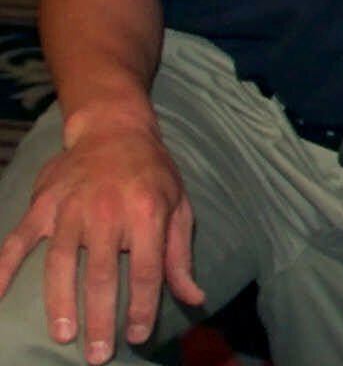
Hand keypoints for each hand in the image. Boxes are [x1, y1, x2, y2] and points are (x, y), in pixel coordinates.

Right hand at [0, 120, 203, 364]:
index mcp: (147, 212)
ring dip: (61, 303)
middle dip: (100, 318)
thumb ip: (179, 255)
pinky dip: (4, 267)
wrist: (114, 128)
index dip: (142, 306)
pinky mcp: (43, 206)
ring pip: (61, 264)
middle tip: (98, 354)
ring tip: (63, 335)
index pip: (145, 269)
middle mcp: (108, 211)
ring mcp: (71, 209)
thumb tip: (193, 297)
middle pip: (102, 274)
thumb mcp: (178, 205)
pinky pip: (19, 240)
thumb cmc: (152, 172)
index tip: (136, 336)